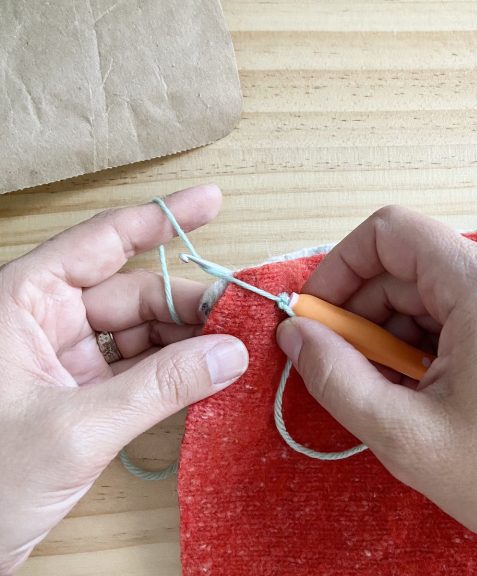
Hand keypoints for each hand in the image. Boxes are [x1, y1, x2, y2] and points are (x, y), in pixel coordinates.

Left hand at [0, 185, 247, 573]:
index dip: (161, 219)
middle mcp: (47, 319)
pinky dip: (175, 371)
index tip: (212, 202)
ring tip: (236, 350)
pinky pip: (141, 367)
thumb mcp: (76, 429)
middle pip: (136, 293)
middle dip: (191, 304)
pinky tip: (208, 374)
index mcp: (24, 301)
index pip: (103, 241)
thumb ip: (159, 387)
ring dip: (189, 340)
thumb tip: (232, 354)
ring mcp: (67, 357)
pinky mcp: (83, 391)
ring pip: (143, 331)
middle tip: (243, 318)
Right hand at [277, 206, 476, 573]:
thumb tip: (296, 333)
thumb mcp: (408, 437)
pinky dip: (426, 343)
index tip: (316, 314)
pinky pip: (457, 312)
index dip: (339, 268)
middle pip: (407, 268)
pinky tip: (426, 388)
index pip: (390, 233)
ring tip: (395, 391)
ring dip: (393, 335)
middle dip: (363, 315)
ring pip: (430, 293)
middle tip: (345, 368)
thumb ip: (335, 378)